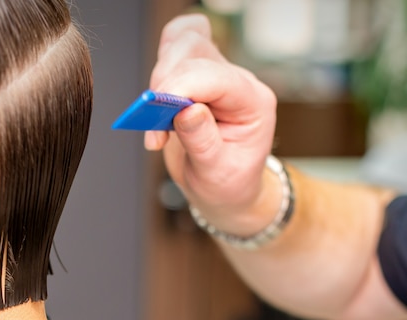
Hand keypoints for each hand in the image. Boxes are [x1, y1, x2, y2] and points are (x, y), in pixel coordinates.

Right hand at [147, 14, 277, 229]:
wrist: (227, 190)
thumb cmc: (228, 183)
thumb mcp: (217, 174)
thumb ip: (203, 141)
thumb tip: (186, 110)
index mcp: (252, 103)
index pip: (216, 77)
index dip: (181, 86)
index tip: (155, 110)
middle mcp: (237, 82)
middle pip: (196, 51)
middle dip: (166, 83)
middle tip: (154, 125)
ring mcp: (216, 75)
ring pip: (184, 42)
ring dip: (161, 76)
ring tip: (155, 119)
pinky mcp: (195, 76)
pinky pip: (176, 46)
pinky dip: (160, 67)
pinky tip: (156, 97)